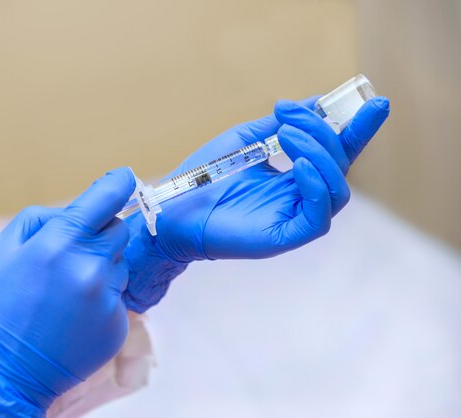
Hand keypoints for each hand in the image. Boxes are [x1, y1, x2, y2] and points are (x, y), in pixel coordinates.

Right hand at [0, 168, 135, 416]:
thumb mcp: (0, 252)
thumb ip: (40, 220)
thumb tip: (75, 210)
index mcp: (57, 243)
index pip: (105, 199)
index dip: (117, 184)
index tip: (125, 177)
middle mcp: (88, 268)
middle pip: (118, 230)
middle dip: (99, 235)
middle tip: (70, 258)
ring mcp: (106, 299)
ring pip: (119, 264)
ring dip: (100, 269)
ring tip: (66, 294)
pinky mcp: (117, 325)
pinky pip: (119, 297)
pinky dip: (101, 300)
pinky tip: (74, 316)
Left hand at [122, 96, 389, 311]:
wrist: (173, 208)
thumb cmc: (205, 176)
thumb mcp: (244, 140)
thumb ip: (280, 125)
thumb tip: (315, 102)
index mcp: (292, 176)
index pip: (334, 152)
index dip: (357, 129)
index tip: (375, 101)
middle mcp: (298, 197)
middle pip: (338, 167)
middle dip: (326, 133)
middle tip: (292, 114)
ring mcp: (294, 218)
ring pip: (335, 190)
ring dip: (319, 155)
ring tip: (289, 134)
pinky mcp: (285, 237)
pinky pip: (318, 216)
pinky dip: (315, 186)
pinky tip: (296, 164)